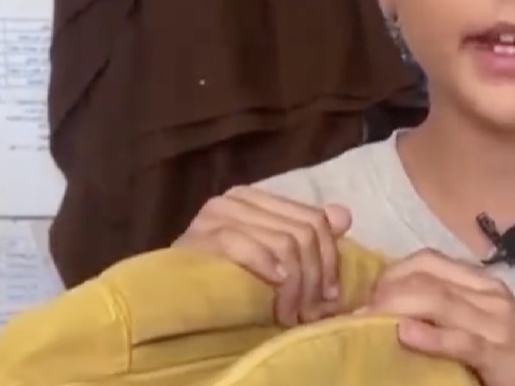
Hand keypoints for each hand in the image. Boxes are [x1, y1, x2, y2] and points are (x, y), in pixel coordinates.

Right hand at [175, 186, 351, 325]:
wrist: (170, 294)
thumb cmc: (224, 278)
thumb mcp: (272, 256)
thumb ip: (307, 234)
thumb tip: (344, 216)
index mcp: (257, 198)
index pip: (314, 219)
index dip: (330, 259)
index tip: (330, 296)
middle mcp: (237, 199)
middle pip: (303, 233)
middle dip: (312, 278)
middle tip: (309, 313)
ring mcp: (216, 214)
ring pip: (283, 242)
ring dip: (293, 286)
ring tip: (290, 315)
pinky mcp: (199, 235)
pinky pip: (244, 245)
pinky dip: (264, 267)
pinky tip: (273, 287)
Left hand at [362, 249, 514, 385]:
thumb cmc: (509, 360)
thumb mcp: (477, 325)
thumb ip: (446, 311)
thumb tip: (394, 309)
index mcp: (482, 284)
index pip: (428, 260)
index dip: (391, 273)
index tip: (365, 296)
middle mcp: (490, 294)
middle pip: (427, 278)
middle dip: (385, 292)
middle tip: (356, 314)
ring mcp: (497, 322)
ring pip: (437, 301)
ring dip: (394, 309)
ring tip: (364, 323)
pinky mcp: (499, 353)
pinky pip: (460, 340)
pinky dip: (429, 336)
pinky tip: (403, 336)